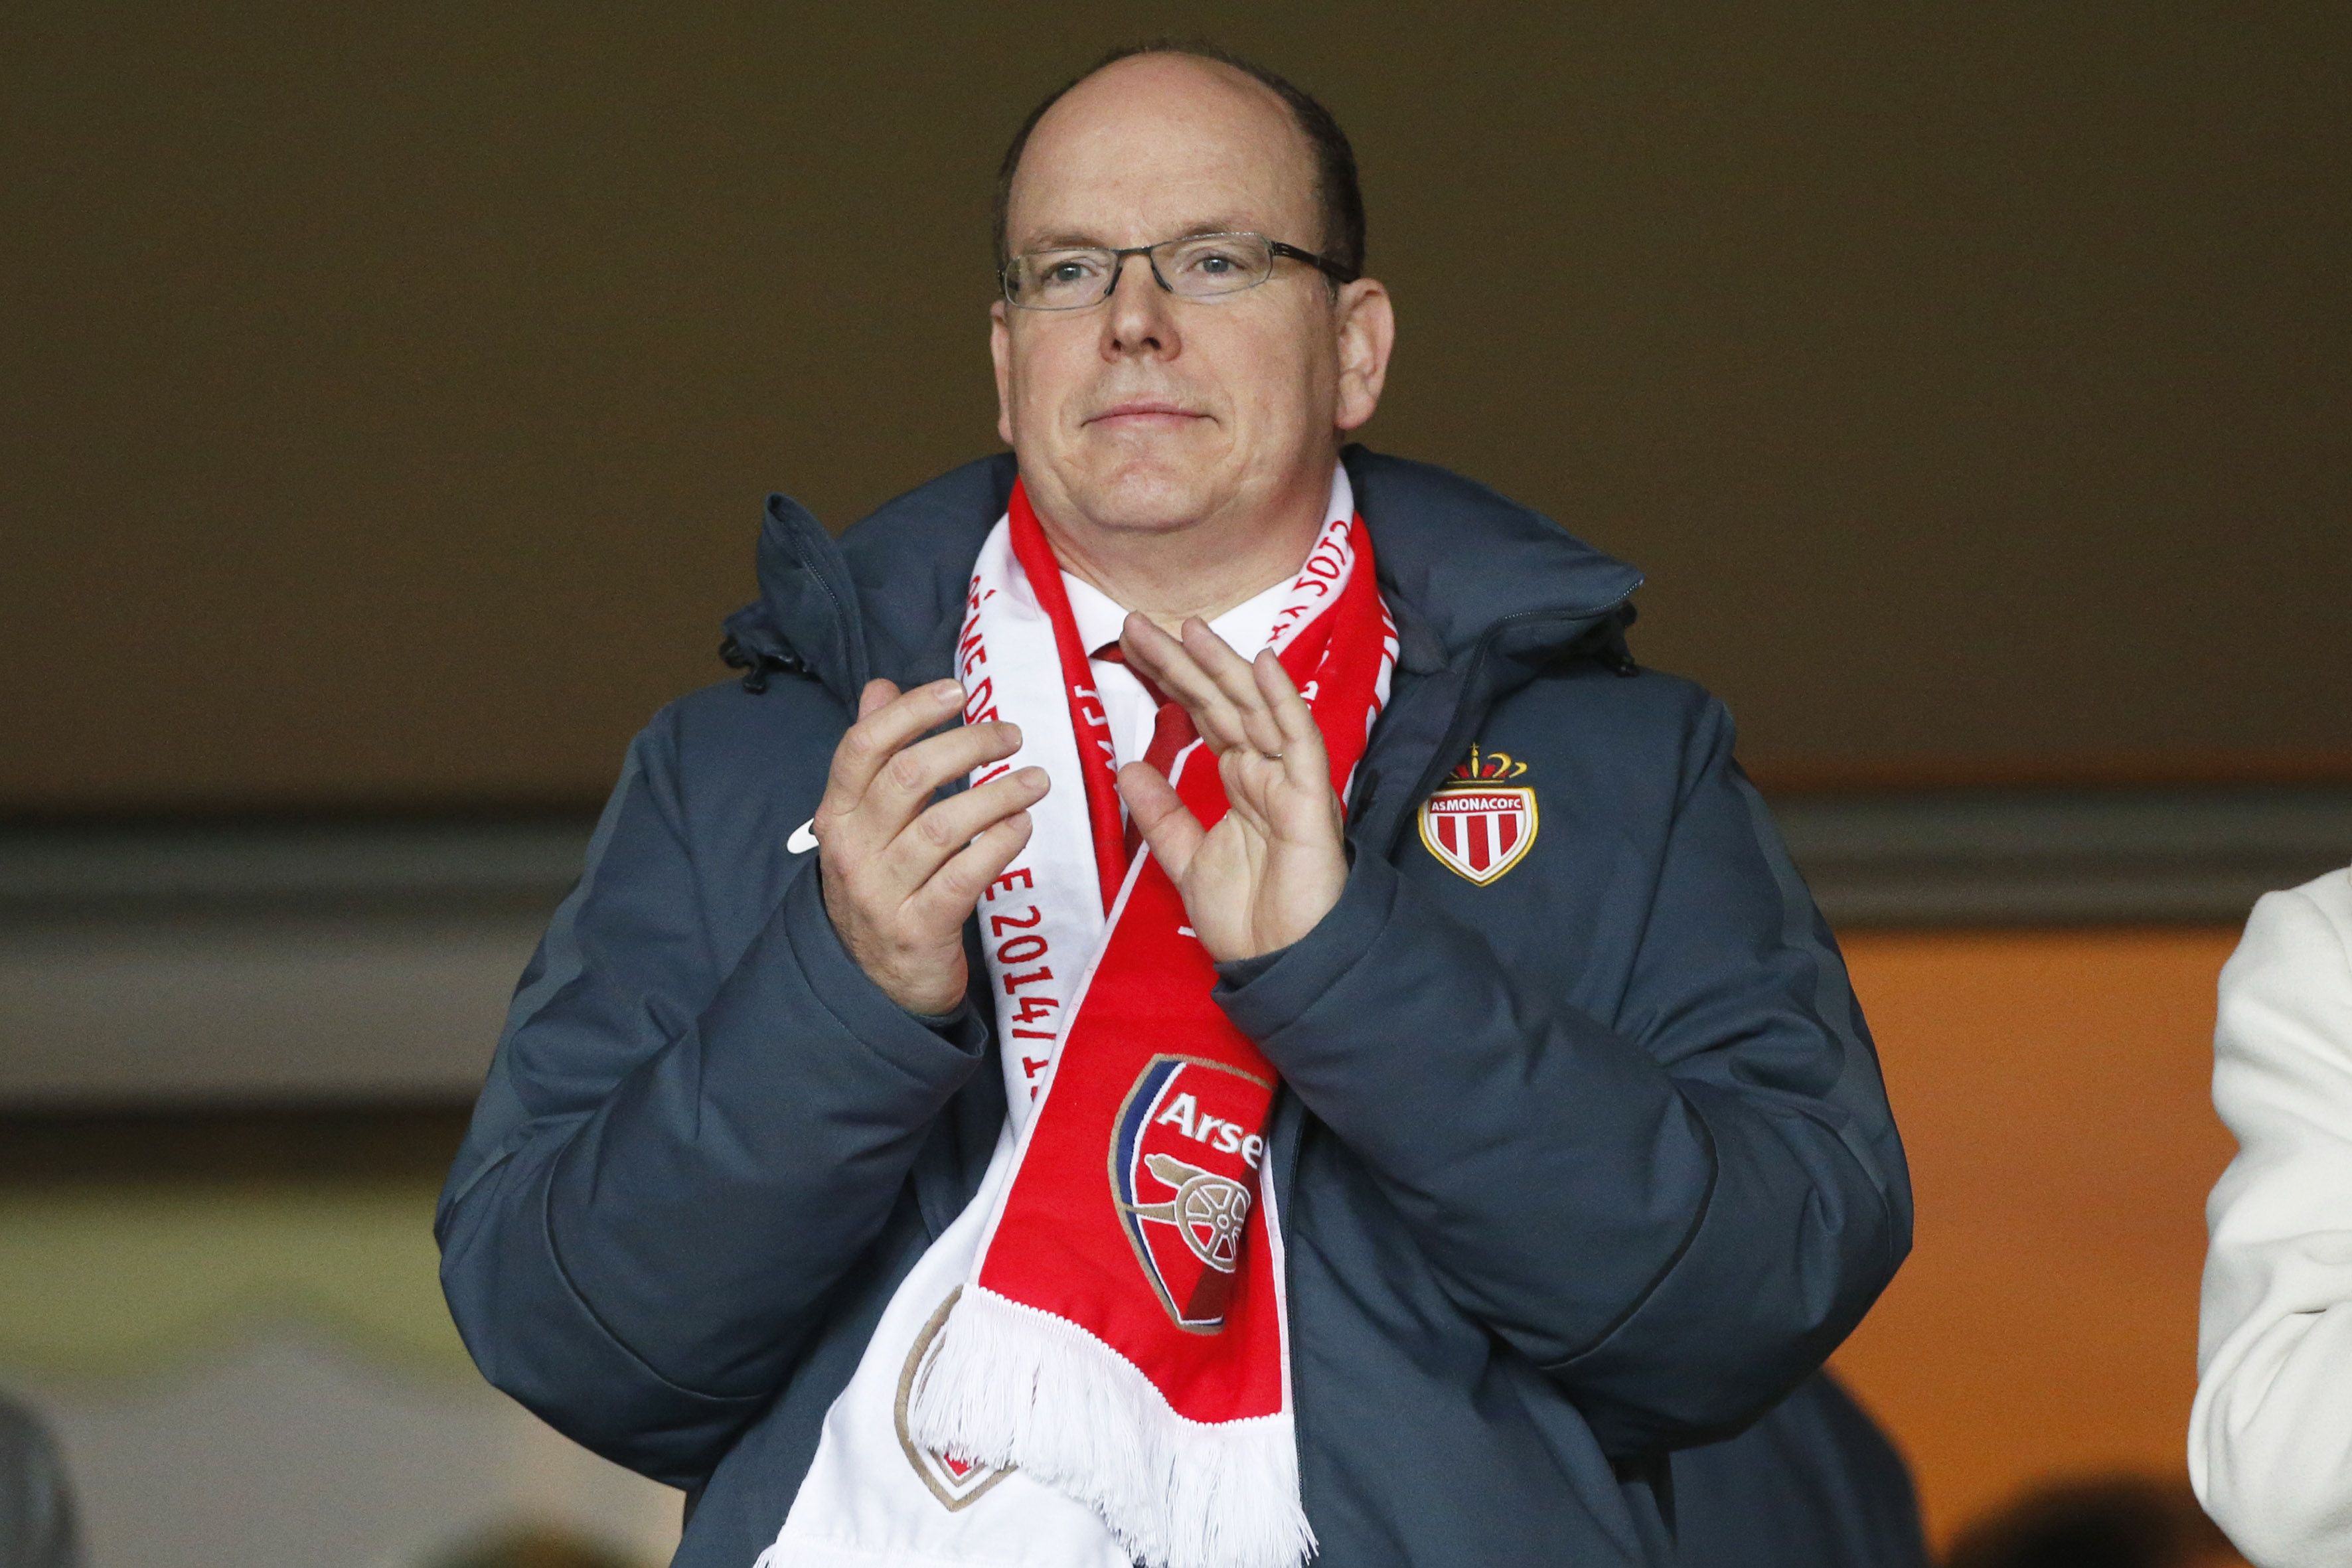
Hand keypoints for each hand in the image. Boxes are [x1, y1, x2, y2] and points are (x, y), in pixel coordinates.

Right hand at [815, 677, 1047, 1014]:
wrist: (874, 984)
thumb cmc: (883, 886)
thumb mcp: (865, 824)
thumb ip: (874, 756)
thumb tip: (881, 686)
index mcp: (836, 815)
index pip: (862, 746)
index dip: (910, 712)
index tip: (957, 690)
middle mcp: (852, 851)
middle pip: (907, 777)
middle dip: (968, 745)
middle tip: (1013, 735)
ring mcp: (882, 893)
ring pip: (943, 827)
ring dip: (998, 794)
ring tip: (1037, 780)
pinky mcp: (918, 931)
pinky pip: (964, 878)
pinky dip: (1000, 846)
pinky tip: (1023, 825)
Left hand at [1114, 614, 1346, 962]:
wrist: (1282, 965)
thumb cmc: (1248, 920)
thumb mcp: (1186, 860)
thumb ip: (1161, 813)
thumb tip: (1130, 767)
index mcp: (1240, 783)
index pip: (1202, 717)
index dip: (1169, 680)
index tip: (1130, 647)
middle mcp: (1265, 773)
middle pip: (1221, 703)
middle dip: (1182, 662)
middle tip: (1136, 623)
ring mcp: (1290, 781)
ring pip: (1255, 710)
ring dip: (1223, 666)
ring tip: (1188, 627)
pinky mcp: (1311, 798)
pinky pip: (1299, 739)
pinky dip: (1282, 700)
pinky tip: (1261, 663)